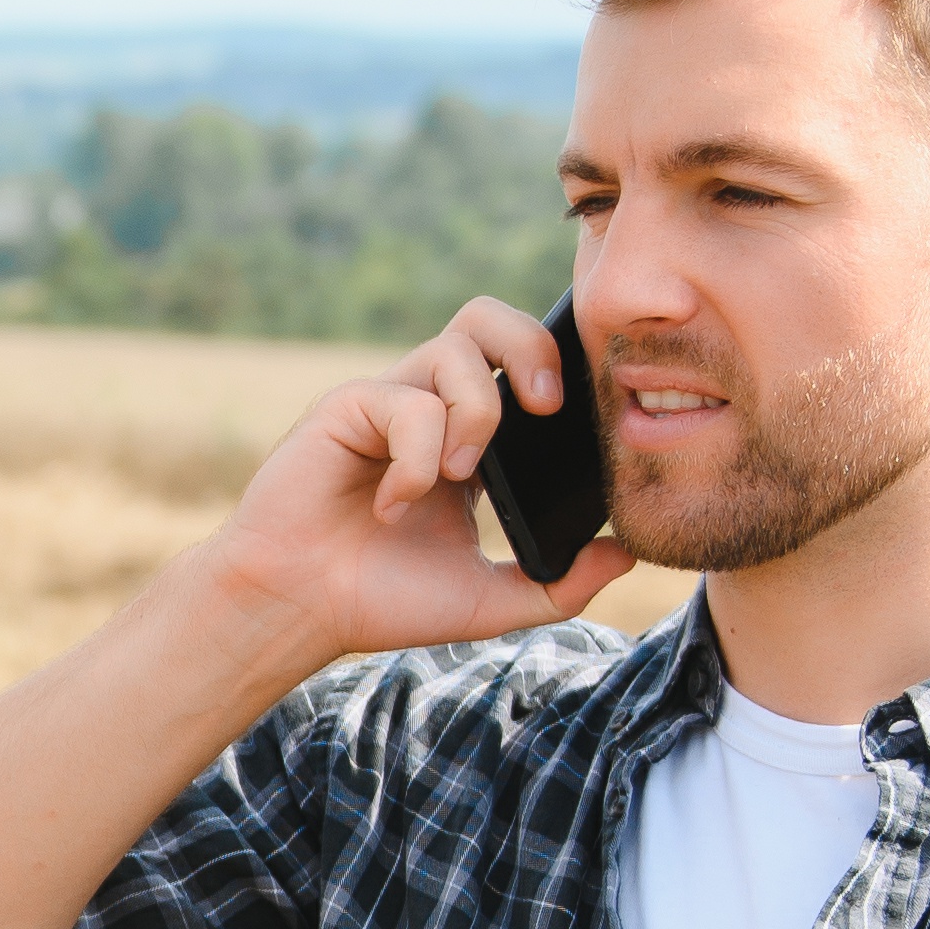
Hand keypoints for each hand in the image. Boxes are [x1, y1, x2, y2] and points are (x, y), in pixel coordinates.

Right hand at [202, 297, 637, 664]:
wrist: (299, 610)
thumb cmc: (381, 601)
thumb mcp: (492, 600)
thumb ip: (563, 584)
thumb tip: (630, 555)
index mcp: (468, 439)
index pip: (522, 367)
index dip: (557, 372)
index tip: (580, 422)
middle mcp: (428, 407)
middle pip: (488, 318)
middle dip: (531, 346)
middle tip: (544, 407)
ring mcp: (387, 401)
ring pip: (455, 348)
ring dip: (476, 413)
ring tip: (458, 478)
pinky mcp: (347, 407)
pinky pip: (407, 401)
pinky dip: (417, 458)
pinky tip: (392, 505)